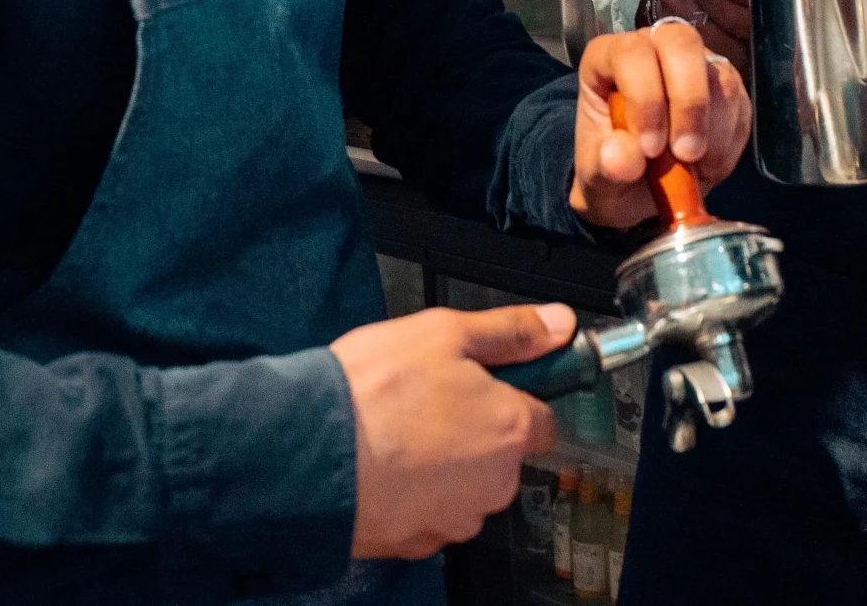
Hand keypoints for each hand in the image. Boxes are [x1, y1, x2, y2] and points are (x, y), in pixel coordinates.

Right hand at [331, 304, 572, 558]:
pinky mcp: (417, 543)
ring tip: (398, 432)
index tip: (487, 384)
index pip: (543, 419)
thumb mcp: (443, 333)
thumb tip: (559, 324)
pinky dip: (413, 493)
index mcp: (509, 429)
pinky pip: (428, 513)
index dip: (515, 397)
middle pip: (501, 455)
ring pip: (465, 487)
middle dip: (474, 430)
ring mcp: (456, 519)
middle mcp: (494, 483)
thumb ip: (510, 331)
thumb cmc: (371, 393)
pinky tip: (384, 466)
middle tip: (428, 400)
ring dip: (443, 464)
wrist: (308, 455)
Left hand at [569, 20, 751, 230]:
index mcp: (608, 59)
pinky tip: (707, 165)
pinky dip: (728, 141)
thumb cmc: (613, 172)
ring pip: (719, 75)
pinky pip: (740, 104)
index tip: (650, 148)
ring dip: (712, 130)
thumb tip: (622, 157)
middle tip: (684, 154)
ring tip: (692, 166)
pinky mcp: (725, 88)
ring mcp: (694, 64)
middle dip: (689, 102)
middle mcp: (654, 49)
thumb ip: (606, 166)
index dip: (645, 98)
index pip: (631, 53)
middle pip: (682, 43)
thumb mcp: (599, 178)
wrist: (640, 193)